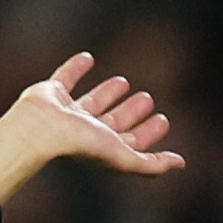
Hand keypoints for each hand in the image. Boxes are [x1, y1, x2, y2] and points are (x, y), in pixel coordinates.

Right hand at [0, 53, 186, 207]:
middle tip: (147, 99)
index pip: (131, 141)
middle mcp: (84, 132)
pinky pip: (65, 77)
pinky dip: (75, 67)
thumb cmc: (80, 145)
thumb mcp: (123, 156)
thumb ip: (151, 164)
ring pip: (92, 101)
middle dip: (131, 112)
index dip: (148, 133)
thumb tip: (181, 164)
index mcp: (101, 148)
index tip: (163, 119)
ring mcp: (66, 113)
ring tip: (123, 82)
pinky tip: (87, 58)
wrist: (41, 129)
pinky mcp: (51, 93)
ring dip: (107, 92)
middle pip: (113, 122)